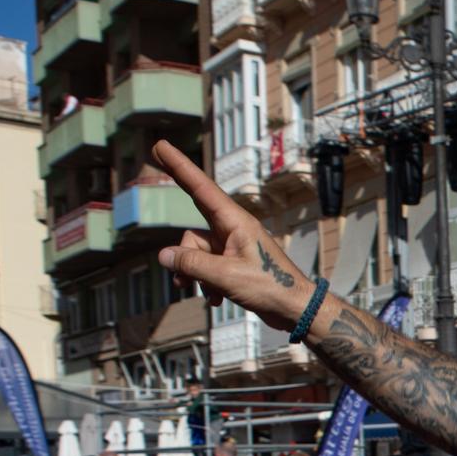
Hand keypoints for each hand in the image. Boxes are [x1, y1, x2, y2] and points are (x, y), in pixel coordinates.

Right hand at [150, 140, 310, 329]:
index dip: (178, 167)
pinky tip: (216, 299)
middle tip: (164, 194)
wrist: (295, 309)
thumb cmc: (269, 288)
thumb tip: (164, 256)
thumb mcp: (225, 276)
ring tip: (209, 293)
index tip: (161, 146)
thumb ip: (191, 264)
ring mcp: (232, 246)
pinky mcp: (233, 263)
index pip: (200, 188)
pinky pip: (206, 266)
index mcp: (235, 222)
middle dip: (182, 240)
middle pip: (193, 225)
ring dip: (195, 274)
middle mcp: (233, 229)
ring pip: (196, 252)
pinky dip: (206, 282)